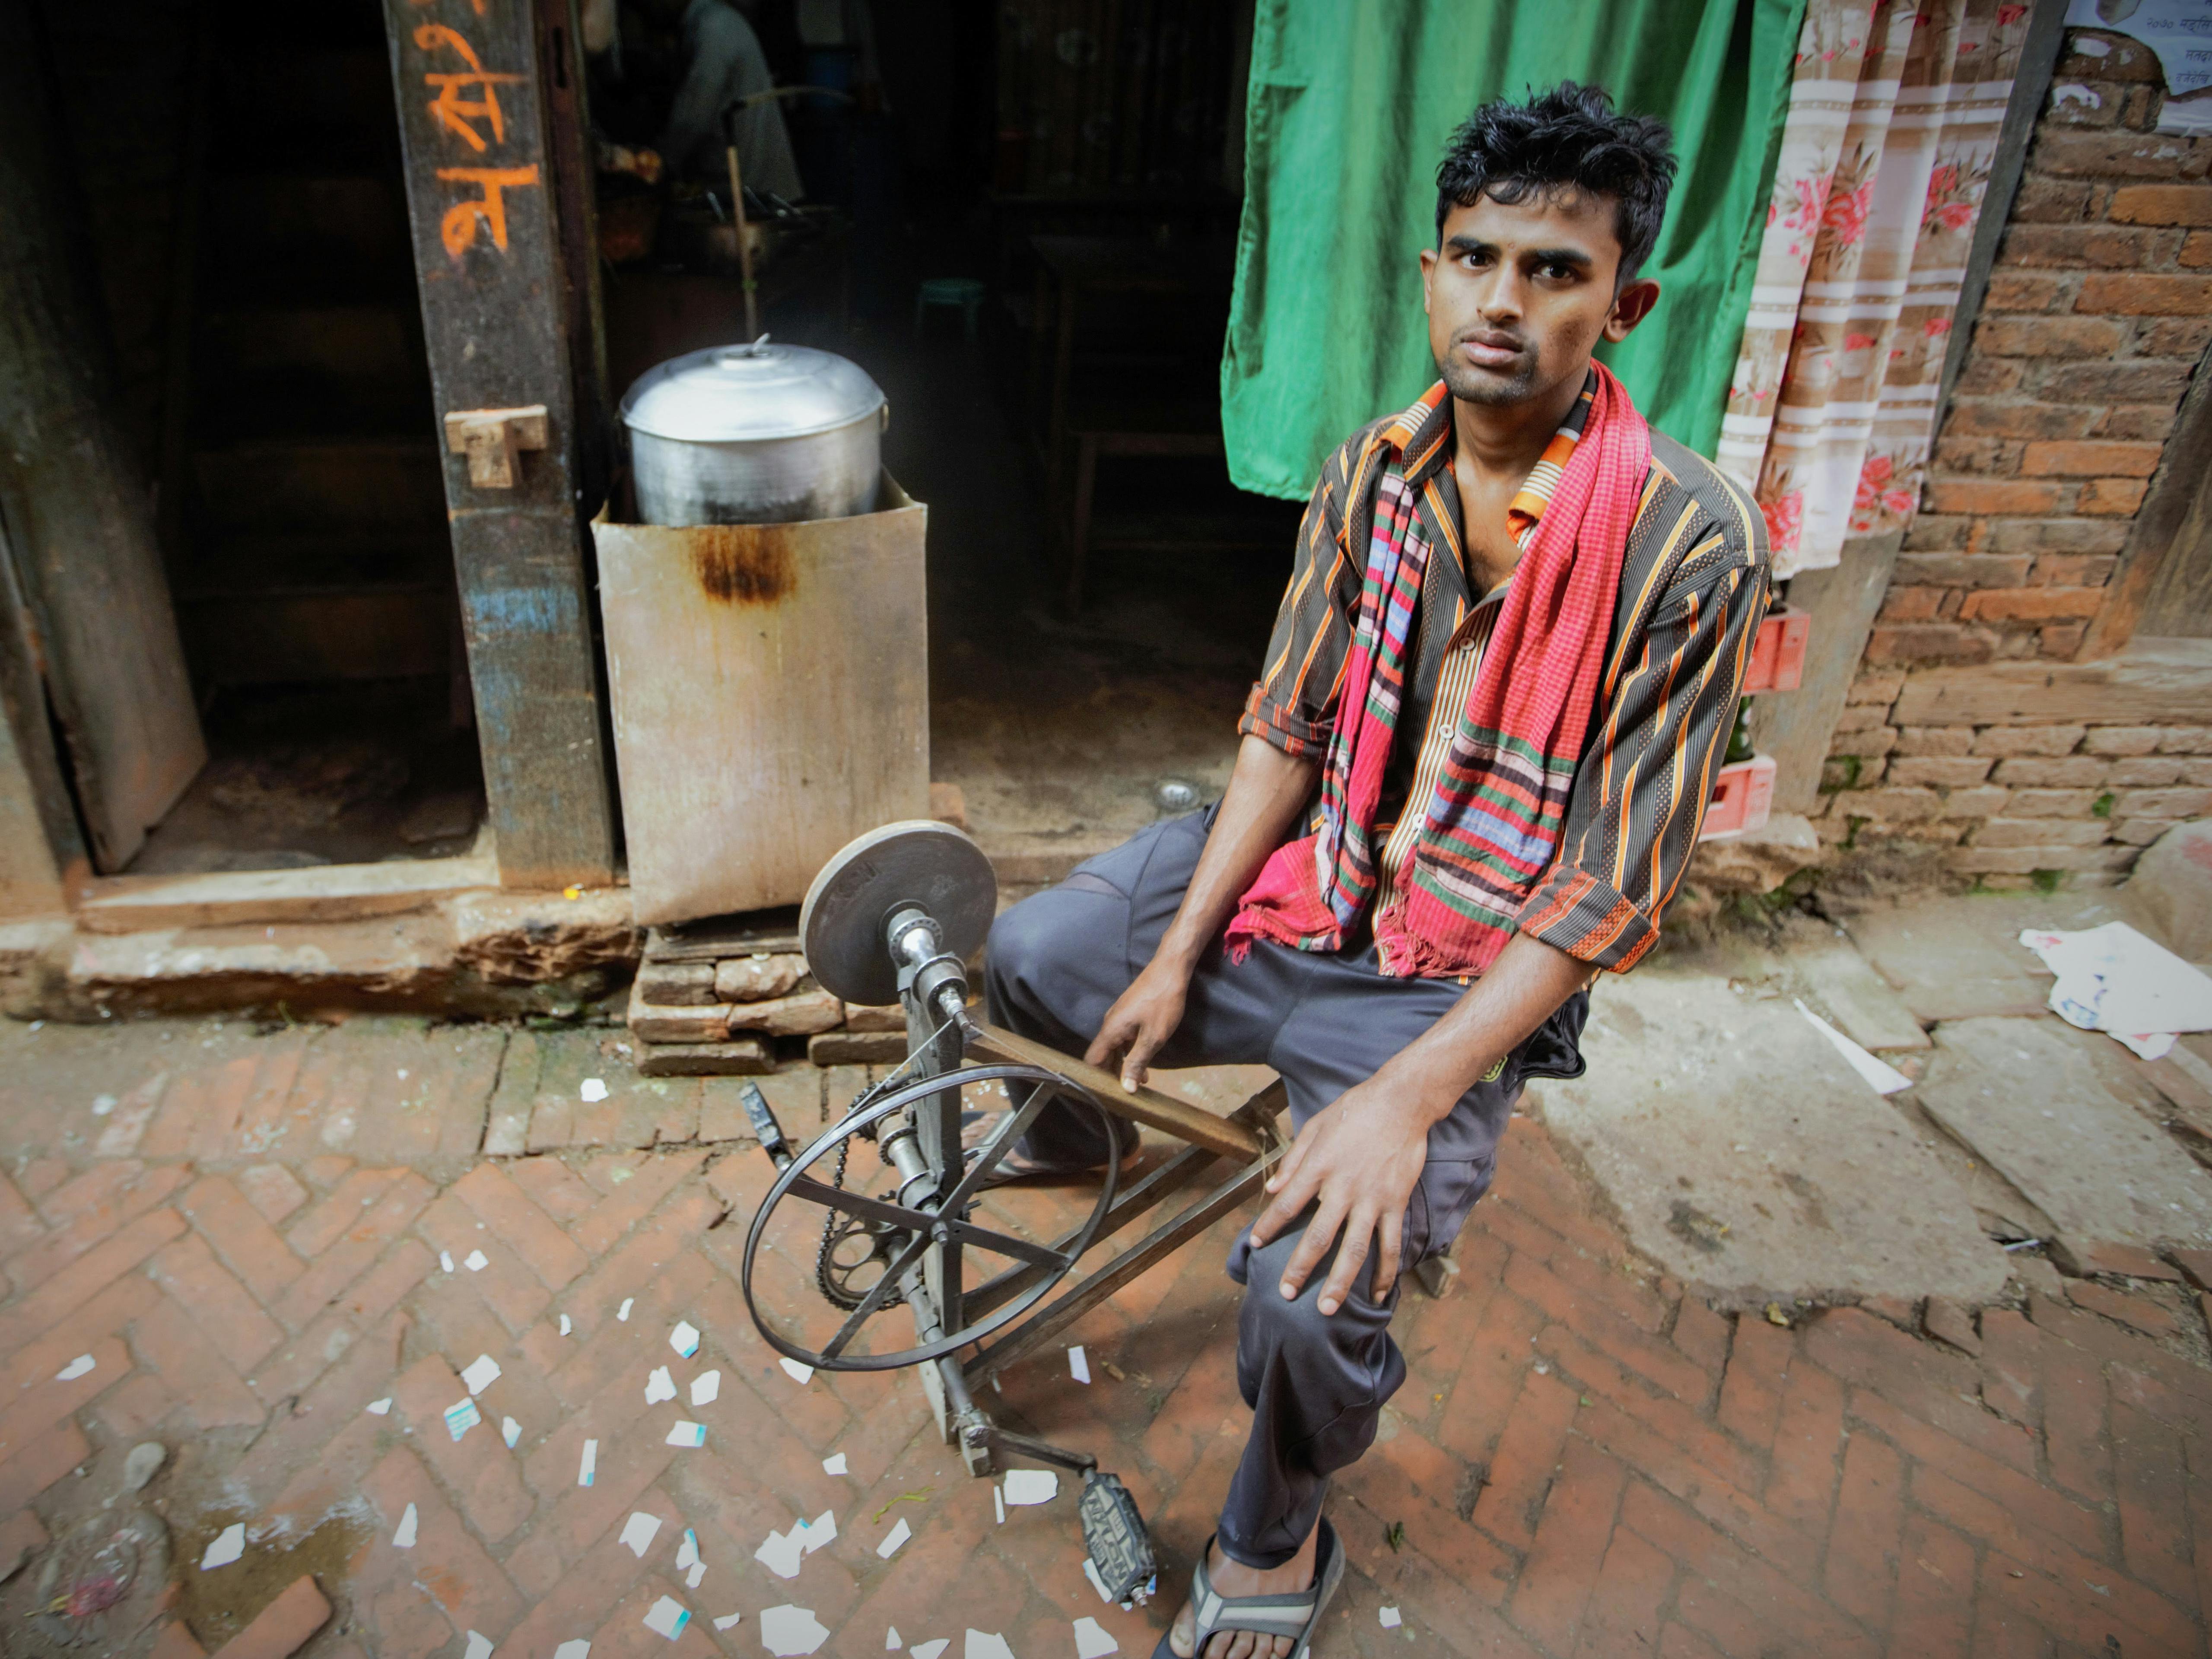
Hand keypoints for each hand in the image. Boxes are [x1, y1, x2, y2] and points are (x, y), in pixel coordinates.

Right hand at [1084, 956, 1190, 1091]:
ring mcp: (1119, 1018)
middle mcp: (1110, 1024)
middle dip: (1112, 1075)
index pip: (1092, 1060)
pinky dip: (1131, 1053)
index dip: (1096, 1079)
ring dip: (1125, 1065)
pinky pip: (1123, 1039)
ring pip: (1115, 1048)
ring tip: (1140, 1083)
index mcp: (1110, 1030)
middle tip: (1125, 1094)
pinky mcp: (1129, 1014)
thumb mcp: (1153, 1037)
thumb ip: (1137, 1063)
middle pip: (1103, 1056)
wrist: (1170, 970)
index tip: (1107, 1095)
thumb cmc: (1163, 1002)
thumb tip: (1127, 1087)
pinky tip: (1145, 1063)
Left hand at [1247, 1078, 1432, 1314]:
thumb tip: (1272, 1188)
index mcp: (1319, 1167)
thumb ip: (1293, 1160)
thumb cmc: (1355, 1111)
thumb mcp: (1316, 1127)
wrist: (1402, 1103)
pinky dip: (1386, 1272)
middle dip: (1300, 1268)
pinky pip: (1391, 1244)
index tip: (1256, 1245)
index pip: (1287, 1204)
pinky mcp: (1396, 1204)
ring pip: (1355, 1250)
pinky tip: (1378, 1294)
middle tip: (1286, 1294)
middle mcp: (1343, 1188)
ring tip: (1328, 1309)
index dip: (1269, 1226)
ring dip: (1341, 1282)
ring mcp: (1372, 1199)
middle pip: (1319, 1236)